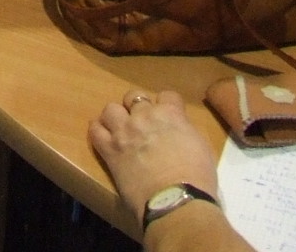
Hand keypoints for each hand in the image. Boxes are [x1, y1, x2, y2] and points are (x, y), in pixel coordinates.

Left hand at [88, 89, 220, 225]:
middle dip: (137, 107)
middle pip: (134, 96)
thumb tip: (177, 129)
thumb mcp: (201, 146)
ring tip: (120, 130)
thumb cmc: (197, 177)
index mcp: (170, 114)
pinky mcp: (110, 149)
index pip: (167, 95)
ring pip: (111, 109)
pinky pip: (95, 130)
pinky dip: (98, 131)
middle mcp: (144, 116)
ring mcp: (124, 131)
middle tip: (141, 123)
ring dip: (116, 118)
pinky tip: (104, 138)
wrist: (176, 199)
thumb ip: (185, 131)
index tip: (168, 116)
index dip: (167, 105)